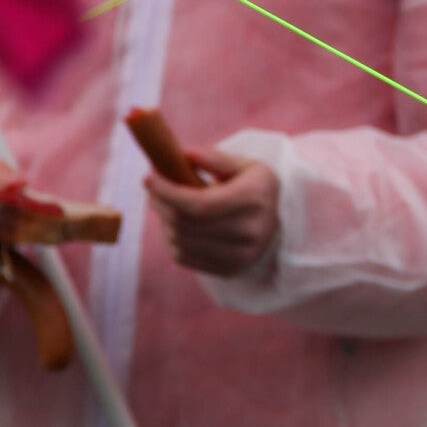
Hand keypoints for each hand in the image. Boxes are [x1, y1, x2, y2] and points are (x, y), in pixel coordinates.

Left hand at [145, 149, 279, 278]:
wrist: (277, 225)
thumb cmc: (256, 189)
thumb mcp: (246, 166)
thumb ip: (216, 158)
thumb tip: (184, 156)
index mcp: (255, 200)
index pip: (199, 204)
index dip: (168, 193)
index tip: (149, 178)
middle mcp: (250, 232)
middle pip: (186, 223)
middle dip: (161, 203)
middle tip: (153, 188)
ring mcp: (239, 256)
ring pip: (180, 241)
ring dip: (164, 221)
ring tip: (164, 203)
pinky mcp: (227, 270)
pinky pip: (183, 256)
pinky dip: (172, 238)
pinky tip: (176, 224)